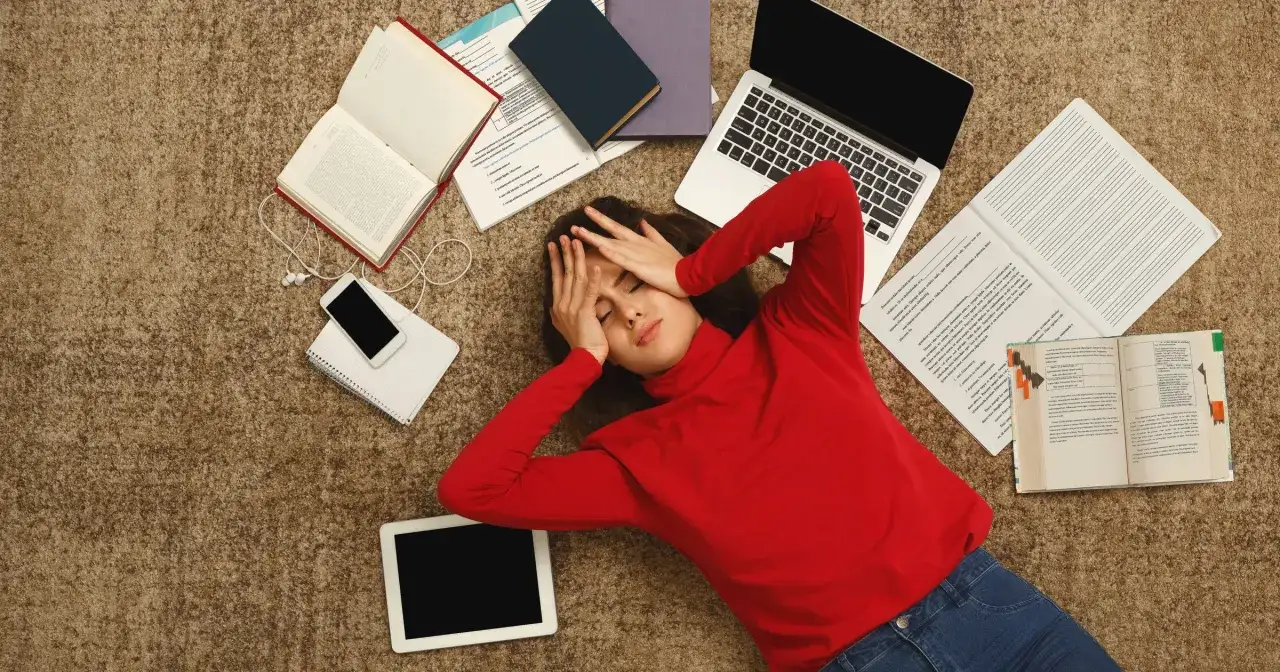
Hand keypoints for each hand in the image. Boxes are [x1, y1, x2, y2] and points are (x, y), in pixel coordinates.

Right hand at [548, 236, 608, 364]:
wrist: (584, 359)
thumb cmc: (581, 342)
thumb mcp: (566, 324)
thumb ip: (563, 310)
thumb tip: (557, 302)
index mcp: (558, 305)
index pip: (556, 278)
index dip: (555, 260)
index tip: (554, 245)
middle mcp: (562, 304)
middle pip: (564, 274)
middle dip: (564, 253)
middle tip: (564, 236)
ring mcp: (572, 308)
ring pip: (575, 279)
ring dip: (577, 259)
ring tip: (578, 243)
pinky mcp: (585, 313)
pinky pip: (589, 293)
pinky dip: (593, 279)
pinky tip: (596, 267)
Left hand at [572, 206, 686, 297]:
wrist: (688, 274)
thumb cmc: (675, 263)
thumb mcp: (663, 244)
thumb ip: (651, 233)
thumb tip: (644, 222)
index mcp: (639, 241)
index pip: (616, 228)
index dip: (601, 220)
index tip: (589, 212)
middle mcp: (634, 244)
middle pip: (609, 233)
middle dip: (591, 226)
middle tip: (574, 223)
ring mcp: (636, 254)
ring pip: (610, 244)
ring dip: (593, 238)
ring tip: (578, 232)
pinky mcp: (639, 267)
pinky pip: (622, 259)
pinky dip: (611, 252)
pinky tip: (600, 247)